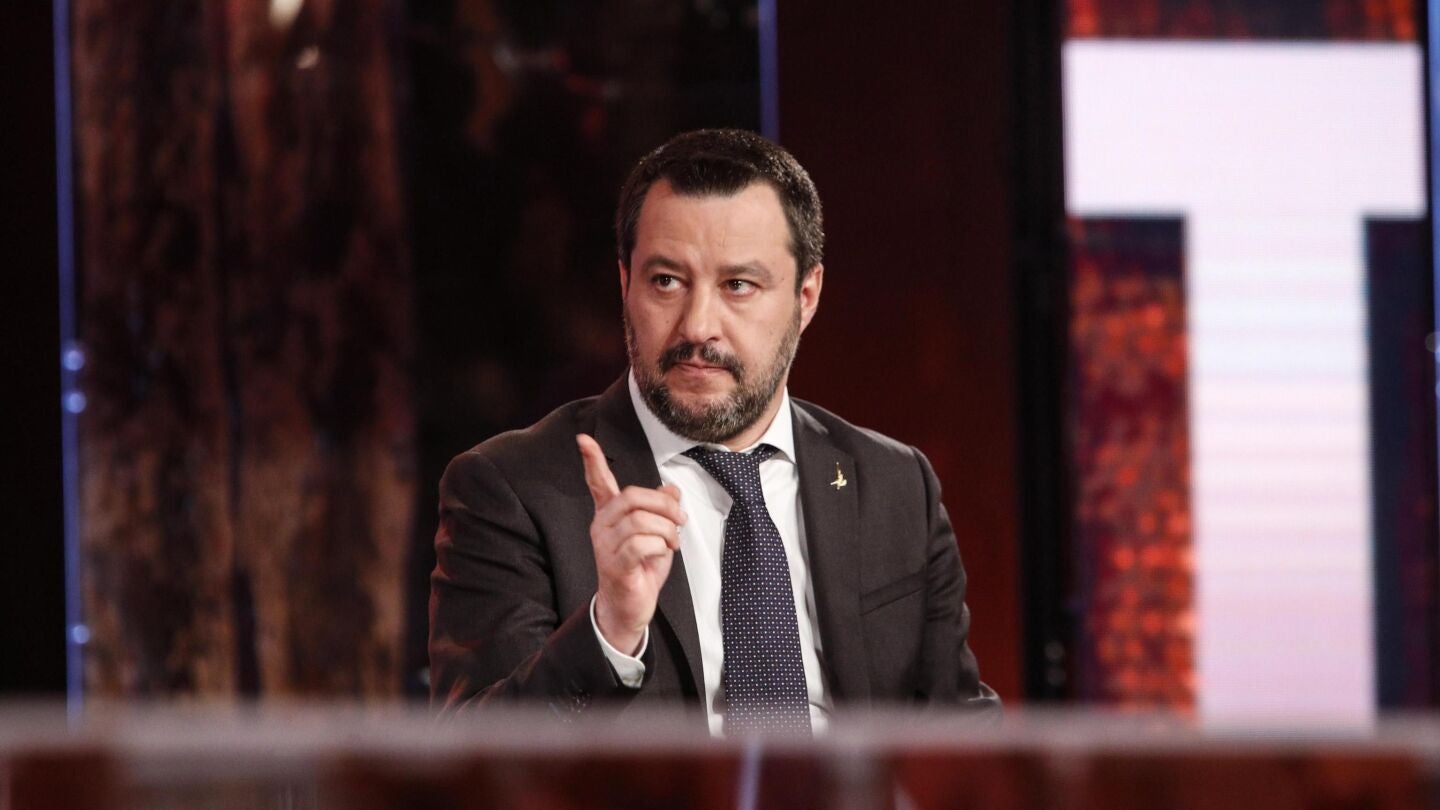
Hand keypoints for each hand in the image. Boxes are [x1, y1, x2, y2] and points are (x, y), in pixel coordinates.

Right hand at [577, 433, 685, 655]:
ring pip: (640, 520)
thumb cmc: (641, 570)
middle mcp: (602, 526)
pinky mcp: (614, 564)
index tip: (584, 439)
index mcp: (609, 515)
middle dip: (664, 506)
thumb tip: (671, 488)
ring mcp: (605, 545)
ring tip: (673, 542)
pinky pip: (641, 544)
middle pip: (632, 496)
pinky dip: (660, 546)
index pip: (598, 483)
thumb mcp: (658, 535)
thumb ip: (662, 511)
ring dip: (667, 530)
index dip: (592, 460)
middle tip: (680, 520)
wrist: (629, 608)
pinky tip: (663, 554)